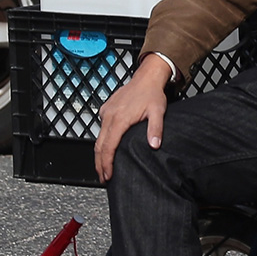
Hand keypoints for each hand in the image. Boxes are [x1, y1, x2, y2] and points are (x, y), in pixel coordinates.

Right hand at [93, 56, 174, 182]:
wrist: (146, 78)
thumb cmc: (152, 94)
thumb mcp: (158, 112)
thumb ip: (156, 129)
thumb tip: (154, 145)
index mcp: (120, 119)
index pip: (109, 147)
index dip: (107, 163)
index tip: (108, 175)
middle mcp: (109, 116)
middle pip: (99, 146)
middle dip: (100, 164)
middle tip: (103, 177)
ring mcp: (106, 113)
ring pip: (98, 138)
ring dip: (100, 154)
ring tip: (103, 168)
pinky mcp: (106, 110)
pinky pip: (101, 129)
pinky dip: (101, 141)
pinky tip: (105, 149)